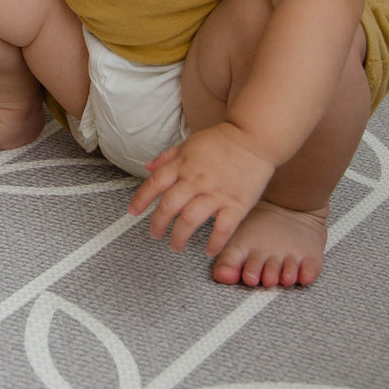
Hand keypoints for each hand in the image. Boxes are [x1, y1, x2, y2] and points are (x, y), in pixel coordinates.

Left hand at [127, 122, 276, 255]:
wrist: (254, 137)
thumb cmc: (222, 141)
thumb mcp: (190, 143)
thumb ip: (168, 157)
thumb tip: (148, 167)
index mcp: (183, 165)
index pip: (154, 184)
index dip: (141, 200)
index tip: (133, 212)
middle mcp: (195, 180)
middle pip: (169, 206)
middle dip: (157, 224)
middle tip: (155, 234)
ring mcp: (216, 193)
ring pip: (190, 220)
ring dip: (179, 237)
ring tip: (175, 245)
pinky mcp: (237, 204)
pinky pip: (222, 229)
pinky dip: (214, 242)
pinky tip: (208, 250)